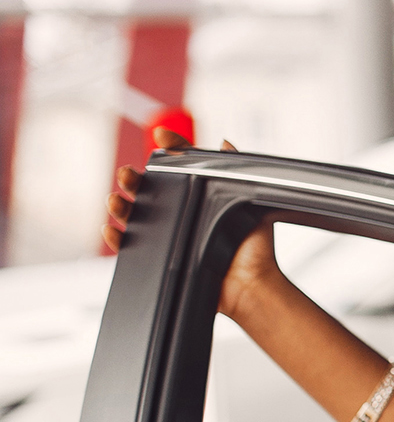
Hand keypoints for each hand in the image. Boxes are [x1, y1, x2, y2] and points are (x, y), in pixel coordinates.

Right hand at [103, 129, 277, 317]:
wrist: (251, 284)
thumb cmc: (253, 247)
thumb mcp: (248, 203)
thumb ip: (237, 173)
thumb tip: (224, 143)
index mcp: (198, 196)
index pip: (179, 167)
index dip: (170, 149)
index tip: (162, 137)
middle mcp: (181, 212)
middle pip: (148, 189)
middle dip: (133, 178)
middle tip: (128, 174)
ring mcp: (168, 235)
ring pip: (134, 215)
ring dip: (119, 204)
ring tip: (116, 199)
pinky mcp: (159, 258)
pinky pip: (130, 247)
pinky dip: (117, 237)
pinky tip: (112, 228)